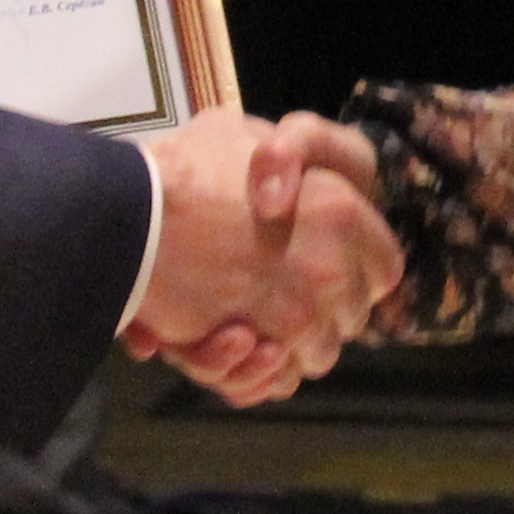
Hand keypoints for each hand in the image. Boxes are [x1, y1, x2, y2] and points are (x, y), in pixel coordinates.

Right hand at [122, 111, 399, 405]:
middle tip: (275, 298)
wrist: (128, 218)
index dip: (358, 273)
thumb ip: (278, 157)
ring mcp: (303, 313)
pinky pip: (279, 379)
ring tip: (243, 324)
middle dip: (321, 313)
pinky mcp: (263, 350)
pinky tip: (228, 343)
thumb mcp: (241, 135)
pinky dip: (257, 374)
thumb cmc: (184, 170)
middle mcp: (334, 267)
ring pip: (317, 352)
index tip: (326, 272)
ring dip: (286, 345)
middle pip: (353, 316)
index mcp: (342, 212)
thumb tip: (284, 187)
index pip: (385, 267)